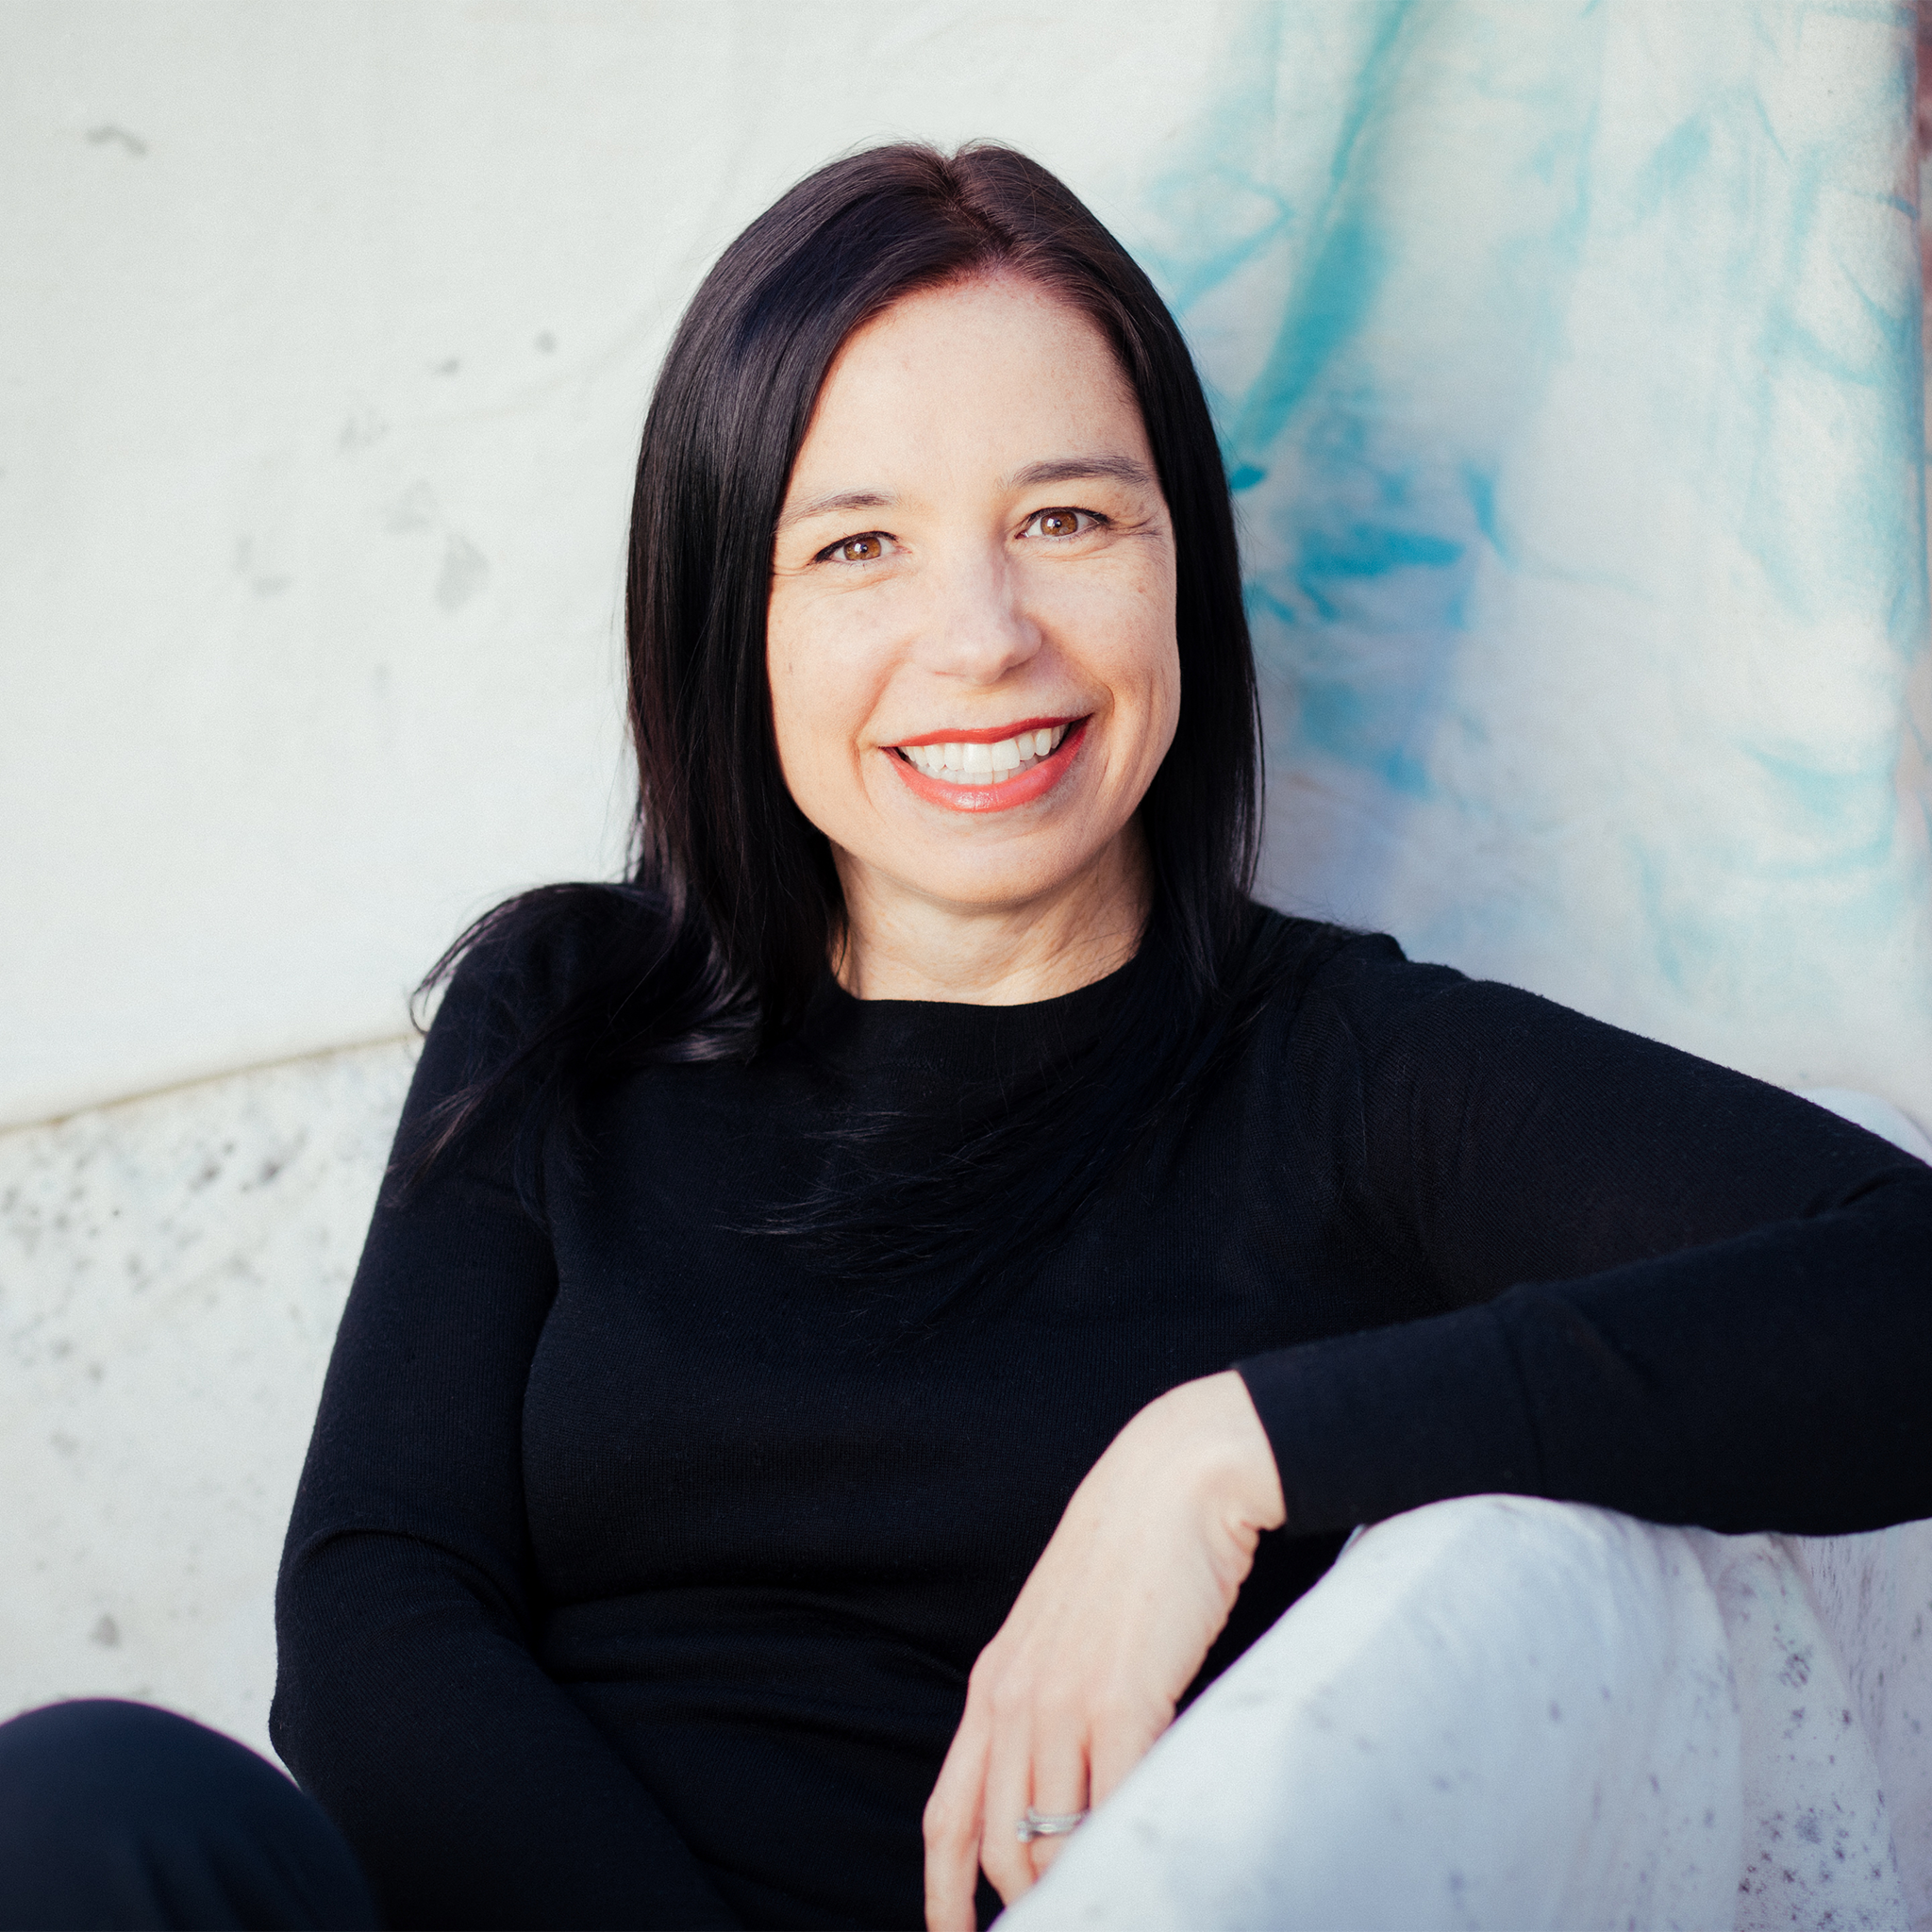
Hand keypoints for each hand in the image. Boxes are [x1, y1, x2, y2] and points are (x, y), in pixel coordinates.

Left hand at [922, 1370, 1285, 1931]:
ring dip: (1080, 1882)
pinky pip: (1115, 1806)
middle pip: (998, 1844)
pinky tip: (1152, 1858)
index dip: (943, 1893)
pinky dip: (1127, 1845)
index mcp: (994, 1682)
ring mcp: (1064, 1701)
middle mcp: (1015, 1698)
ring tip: (1115, 1894)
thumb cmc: (1131, 1552)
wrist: (1173, 1478)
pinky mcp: (1122, 1699)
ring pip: (1053, 1838)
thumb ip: (1052, 1699)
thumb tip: (1067, 1779)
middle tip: (1065, 1918)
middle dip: (1027, 1903)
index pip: (948, 1815)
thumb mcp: (1065, 1630)